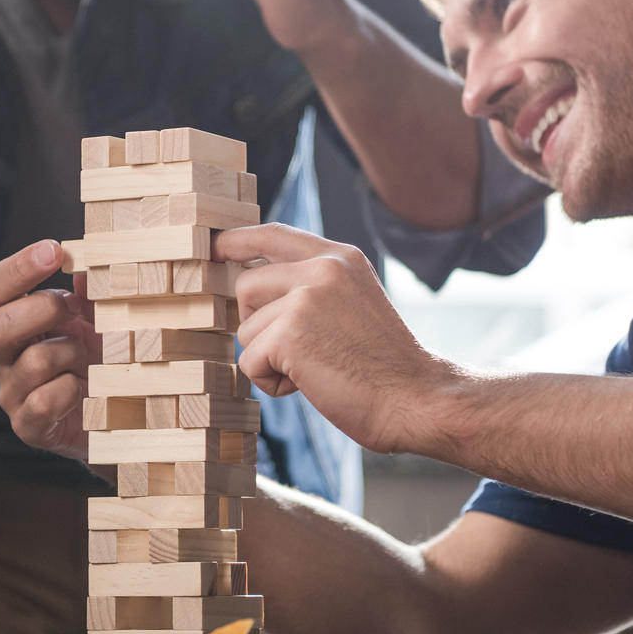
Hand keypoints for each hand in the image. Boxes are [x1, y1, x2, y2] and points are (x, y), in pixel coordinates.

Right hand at [0, 240, 99, 458]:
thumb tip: (87, 268)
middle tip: (75, 308)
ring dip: (69, 352)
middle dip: (43, 310)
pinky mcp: (28, 425)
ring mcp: (12, 391)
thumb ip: (91, 291)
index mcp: (11, 319)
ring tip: (86, 356)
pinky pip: (41, 403)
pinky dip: (68, 391)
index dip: (20, 268)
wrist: (112, 413)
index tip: (54, 251)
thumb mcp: (98, 316)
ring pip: (31, 362)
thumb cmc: (97, 355)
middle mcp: (3, 354)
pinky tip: (81, 387)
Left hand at [213, 223, 450, 454]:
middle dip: (257, 324)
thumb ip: (310, 285)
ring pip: (245, 329)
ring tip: (314, 369)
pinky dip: (272, 383)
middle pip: (245, 286)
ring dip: (269, 359)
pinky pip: (250, 362)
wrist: (416, 399)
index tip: (216, 247)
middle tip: (299, 350)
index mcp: (338, 257)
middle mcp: (322, 268)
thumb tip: (250, 284)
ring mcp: (305, 297)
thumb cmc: (382, 364)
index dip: (237, 241)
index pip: (272, 235)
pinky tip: (309, 385)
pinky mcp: (290, 333)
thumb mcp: (351, 301)